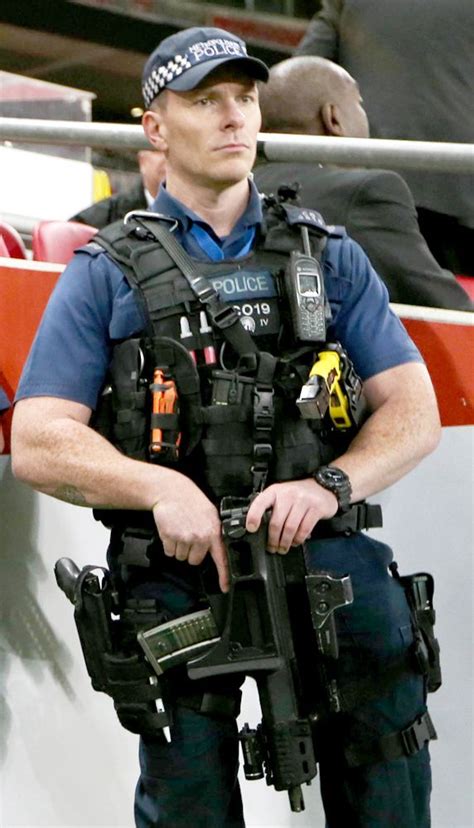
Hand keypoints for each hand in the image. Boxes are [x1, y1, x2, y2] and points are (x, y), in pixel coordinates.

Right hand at [152, 476, 228, 592]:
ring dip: (179, 547)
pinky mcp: (170, 537)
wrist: (171, 492)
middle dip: (191, 551)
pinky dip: (168, 544)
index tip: (225, 587)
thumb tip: (216, 548)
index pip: (221, 558)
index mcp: (213, 532)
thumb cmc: (191, 502)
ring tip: (180, 530)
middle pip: (194, 560)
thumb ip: (214, 532)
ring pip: (181, 557)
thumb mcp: (210, 515)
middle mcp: (200, 537)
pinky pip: (169, 551)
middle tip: (189, 535)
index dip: (223, 575)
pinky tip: (172, 531)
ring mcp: (185, 538)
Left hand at [245, 478, 337, 553]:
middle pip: (277, 522)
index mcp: (275, 491)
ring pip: (290, 528)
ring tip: (283, 548)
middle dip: (273, 539)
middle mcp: (288, 494)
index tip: (251, 529)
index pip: (260, 503)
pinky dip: (299, 539)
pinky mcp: (316, 508)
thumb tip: (257, 528)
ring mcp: (303, 500)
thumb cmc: (297, 494)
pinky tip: (296, 542)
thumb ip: (270, 507)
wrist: (322, 486)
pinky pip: (305, 529)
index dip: (253, 516)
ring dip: (285, 542)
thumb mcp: (281, 495)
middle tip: (272, 548)